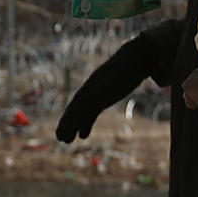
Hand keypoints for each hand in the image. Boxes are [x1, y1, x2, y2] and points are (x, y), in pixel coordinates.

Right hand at [56, 24, 174, 142]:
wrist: (137, 56)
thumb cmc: (129, 65)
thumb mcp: (121, 73)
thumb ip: (108, 83)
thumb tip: (94, 91)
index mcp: (93, 84)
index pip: (78, 103)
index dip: (70, 116)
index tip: (63, 129)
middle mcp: (91, 90)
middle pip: (76, 109)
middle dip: (68, 123)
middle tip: (60, 138)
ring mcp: (97, 94)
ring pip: (82, 112)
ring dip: (73, 125)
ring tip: (65, 140)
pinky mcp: (104, 98)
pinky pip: (92, 113)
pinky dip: (86, 123)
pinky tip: (82, 135)